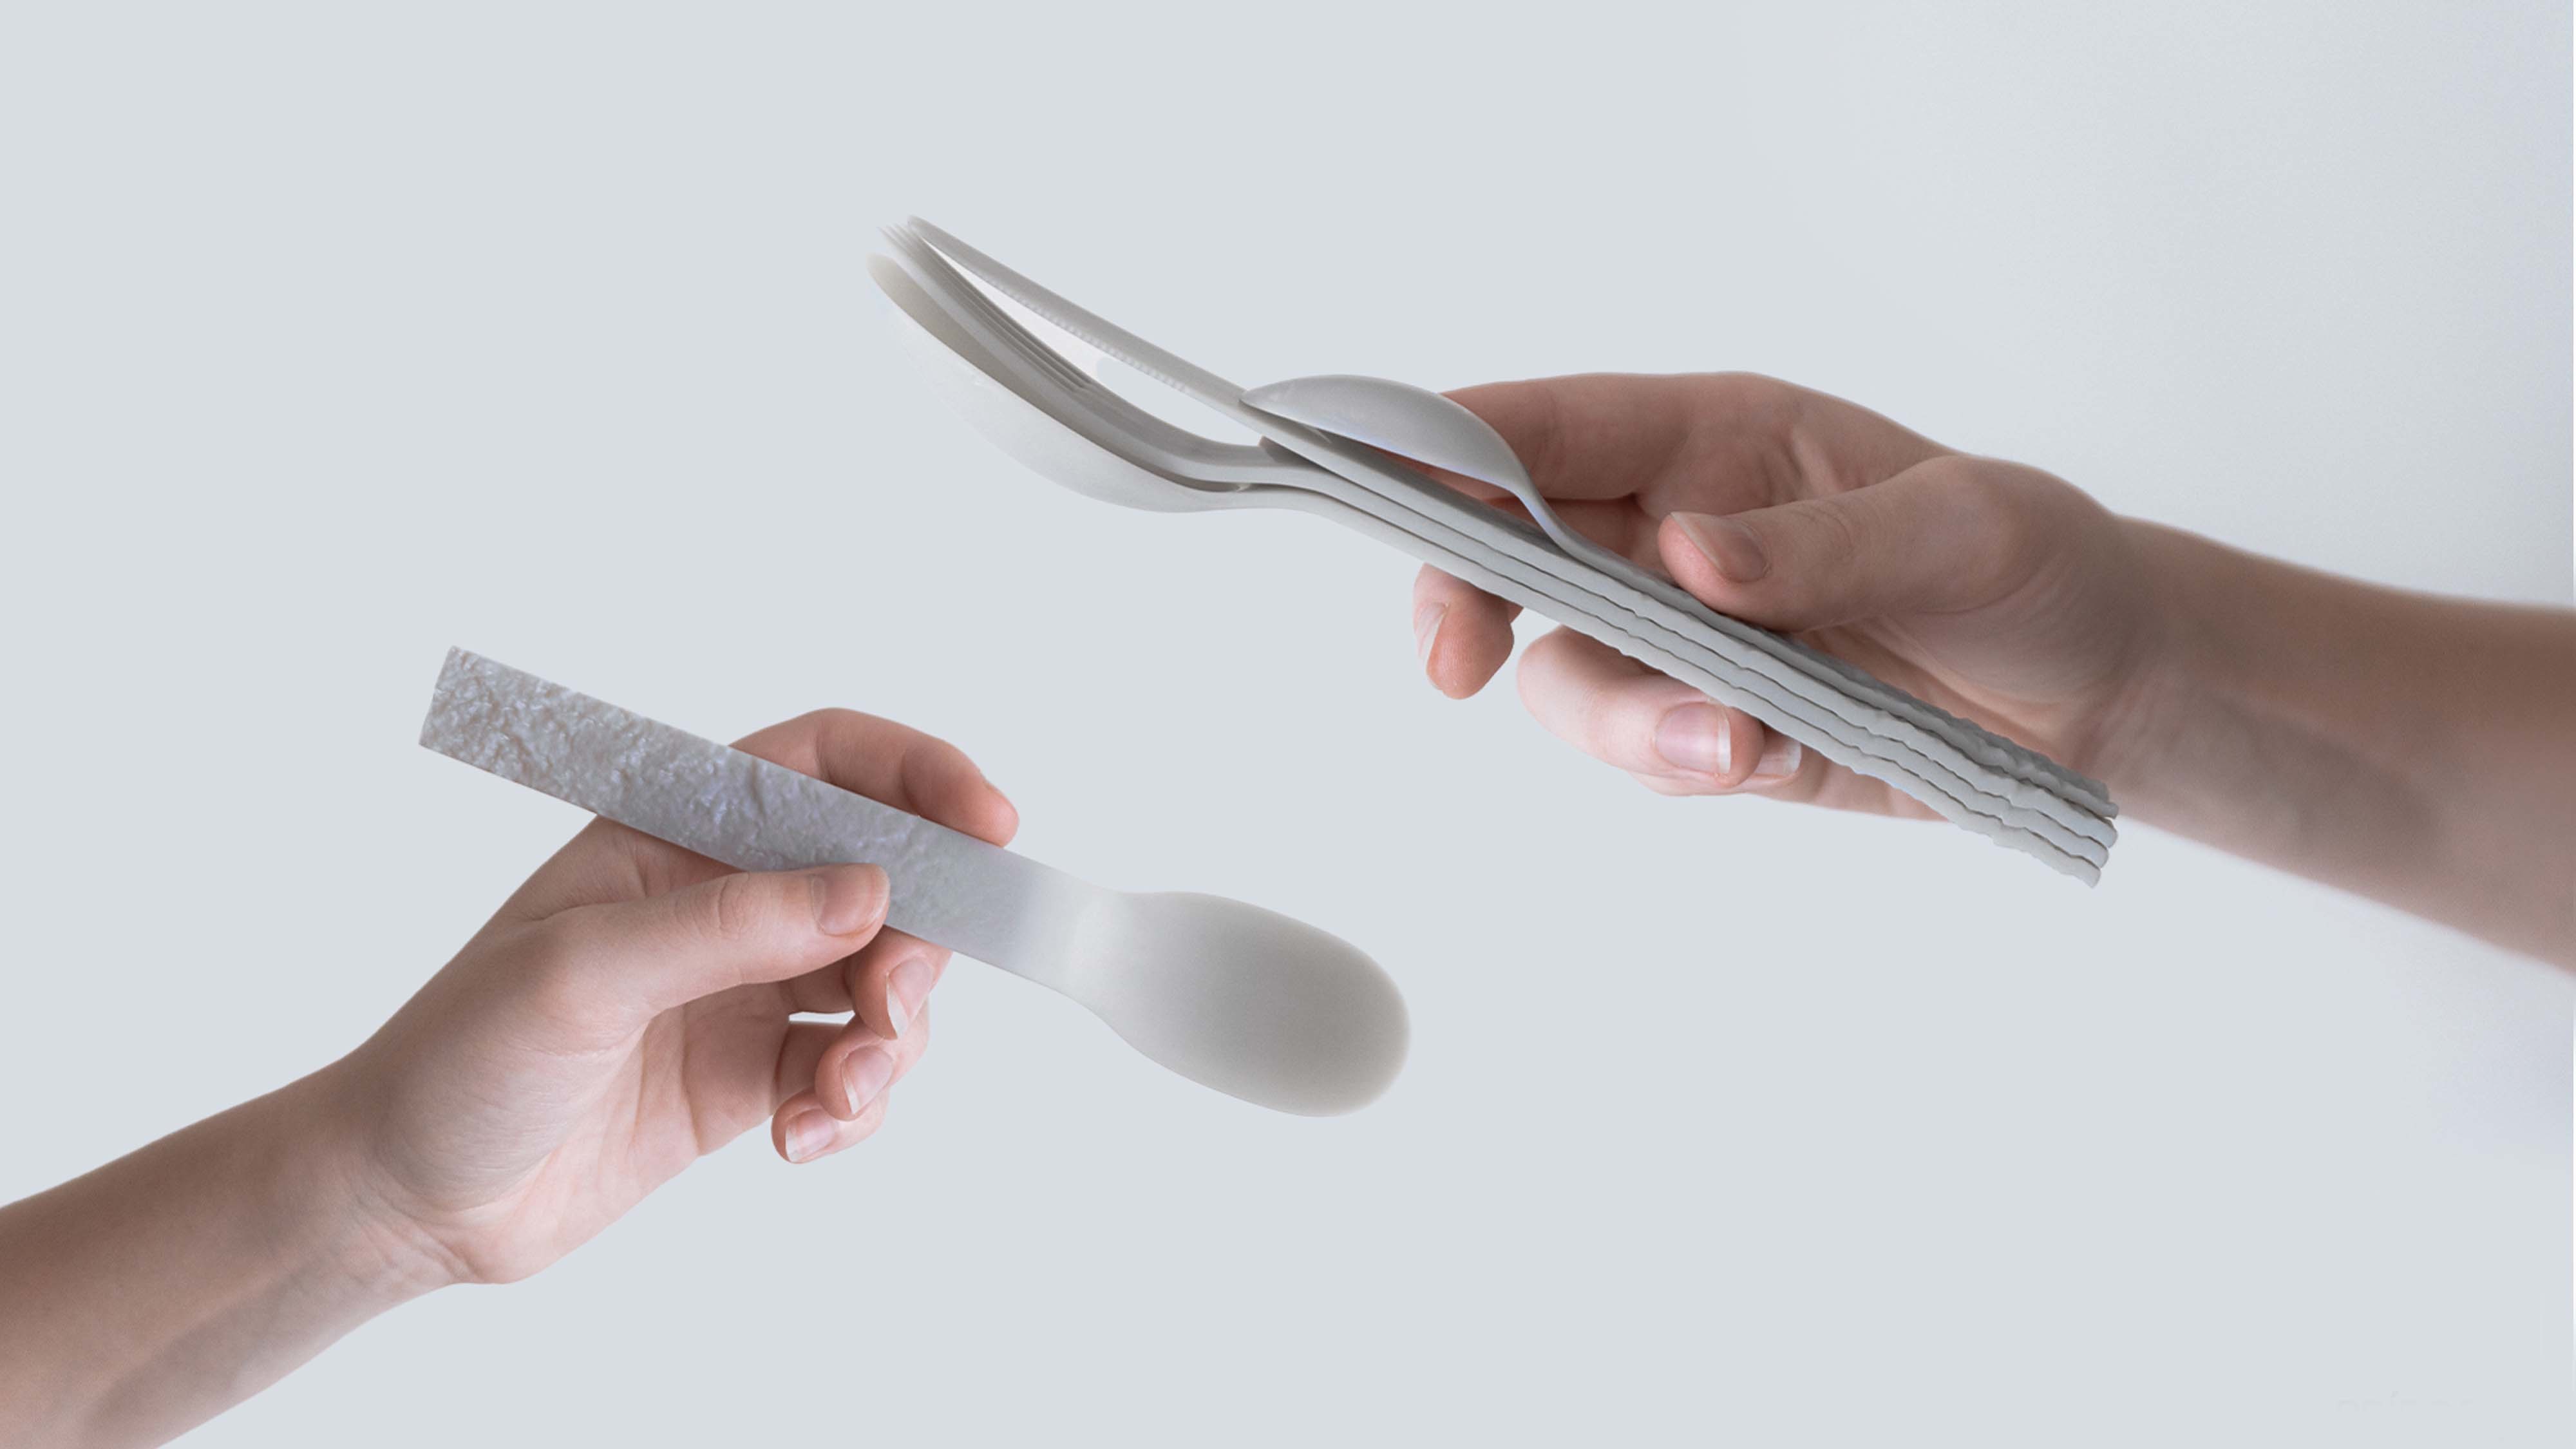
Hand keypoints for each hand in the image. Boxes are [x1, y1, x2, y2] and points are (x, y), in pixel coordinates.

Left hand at [327, 709, 1017, 1286]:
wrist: (404, 1201)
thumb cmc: (458, 1061)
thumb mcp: (585, 973)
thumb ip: (731, 928)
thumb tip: (870, 891)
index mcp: (676, 832)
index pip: (826, 765)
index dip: (918, 778)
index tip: (991, 826)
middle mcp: (723, 900)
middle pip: (884, 881)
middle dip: (916, 943)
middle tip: (893, 1005)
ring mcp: (743, 989)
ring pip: (880, 985)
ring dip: (891, 1042)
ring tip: (838, 1097)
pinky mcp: (751, 1077)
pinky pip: (850, 1072)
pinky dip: (854, 1108)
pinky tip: (804, 1141)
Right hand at [1410, 373, 2166, 812]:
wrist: (2097, 700)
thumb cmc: (2034, 570)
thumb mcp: (1963, 534)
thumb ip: (1820, 545)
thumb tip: (1687, 557)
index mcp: (1716, 438)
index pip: (1551, 426)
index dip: (1451, 442)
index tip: (1382, 474)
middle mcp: (1669, 531)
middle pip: (1505, 549)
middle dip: (1463, 600)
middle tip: (1454, 661)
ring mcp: (1681, 637)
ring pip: (1567, 672)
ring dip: (1621, 718)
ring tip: (1738, 746)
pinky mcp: (1709, 727)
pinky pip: (1641, 748)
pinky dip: (1681, 762)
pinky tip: (1766, 758)